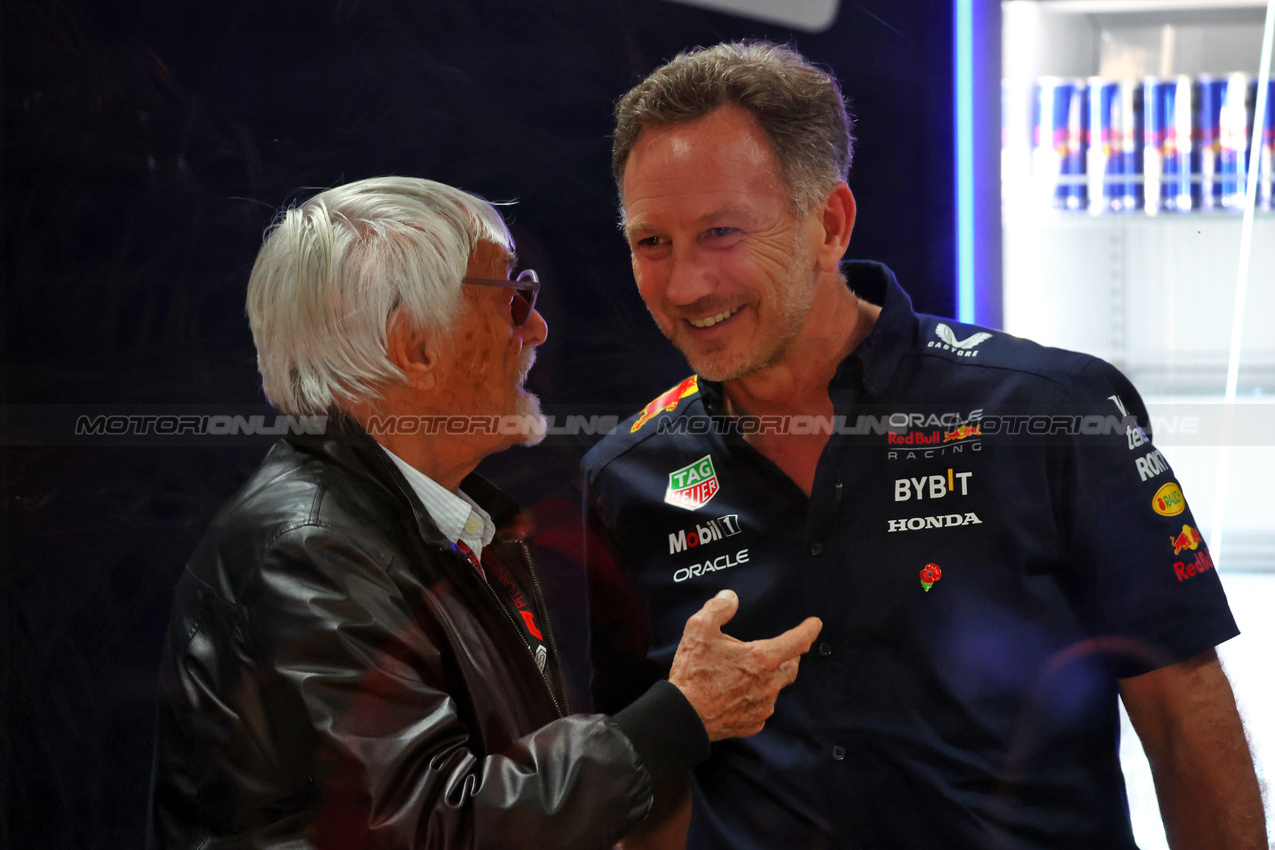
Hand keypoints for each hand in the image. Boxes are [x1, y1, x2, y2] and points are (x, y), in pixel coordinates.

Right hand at [668, 589, 821, 741]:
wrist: (682, 717)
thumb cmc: (692, 674)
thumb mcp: (699, 629)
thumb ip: (718, 608)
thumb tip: (730, 598)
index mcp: (761, 659)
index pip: (797, 641)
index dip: (809, 630)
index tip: (815, 624)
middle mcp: (769, 684)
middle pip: (791, 666)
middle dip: (791, 656)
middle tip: (780, 649)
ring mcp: (763, 707)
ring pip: (776, 688)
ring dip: (768, 678)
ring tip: (748, 673)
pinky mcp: (753, 724)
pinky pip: (762, 708)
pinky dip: (756, 698)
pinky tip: (739, 694)